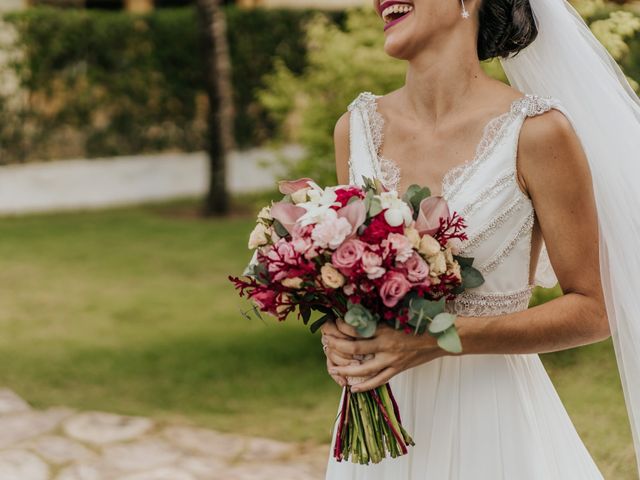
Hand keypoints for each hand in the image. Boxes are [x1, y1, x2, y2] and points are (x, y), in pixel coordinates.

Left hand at [324, 318, 447, 391]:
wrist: (440, 338)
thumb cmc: (418, 323)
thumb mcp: (398, 317)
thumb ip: (379, 319)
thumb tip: (358, 315)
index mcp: (385, 328)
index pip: (358, 328)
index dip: (342, 326)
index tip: (333, 323)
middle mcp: (386, 345)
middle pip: (355, 348)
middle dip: (338, 347)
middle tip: (326, 344)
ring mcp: (392, 360)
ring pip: (364, 368)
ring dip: (347, 370)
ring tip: (334, 369)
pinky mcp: (398, 369)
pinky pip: (379, 380)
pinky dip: (366, 386)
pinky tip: (354, 389)